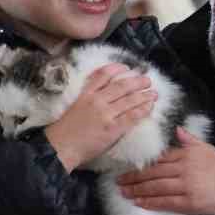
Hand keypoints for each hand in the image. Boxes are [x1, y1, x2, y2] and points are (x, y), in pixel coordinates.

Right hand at [42, 64, 156, 171]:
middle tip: (147, 80)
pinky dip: (143, 110)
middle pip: (121, 85)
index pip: (103, 75)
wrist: (60, 147)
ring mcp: (106, 114)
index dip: (117, 69)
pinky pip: (132, 116)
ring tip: (154, 93)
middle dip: (137, 81)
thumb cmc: (64, 132)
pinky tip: (150, 107)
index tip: (126, 67)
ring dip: (144, 95)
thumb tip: (104, 97)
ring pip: (130, 99)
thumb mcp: (74, 107)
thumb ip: (87, 100)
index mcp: (86, 94)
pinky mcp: (113, 128)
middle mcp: (97, 100)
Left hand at [116, 128, 214, 214]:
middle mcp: (184, 169)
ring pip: (156, 188)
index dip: (141, 164)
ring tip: (124, 192)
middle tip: (118, 181)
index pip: (158, 159)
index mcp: (186, 155)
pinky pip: (165, 202)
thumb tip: (177, 129)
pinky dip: (150, 203)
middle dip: (133, 178)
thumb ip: (189, 141)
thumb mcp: (207, 149)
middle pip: (153, 173)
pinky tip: (139, 202)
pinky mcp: (189, 202)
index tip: (126, 167)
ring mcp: (186, 186)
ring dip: (138, 191)